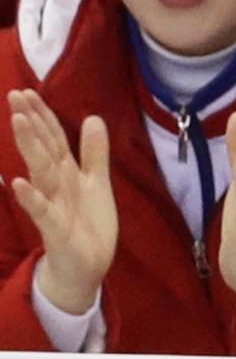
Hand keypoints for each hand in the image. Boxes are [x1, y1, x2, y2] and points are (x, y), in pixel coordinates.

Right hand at [9, 93, 117, 321]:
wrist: (88, 266)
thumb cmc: (87, 223)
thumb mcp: (97, 182)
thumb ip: (94, 153)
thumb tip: (93, 117)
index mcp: (66, 173)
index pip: (53, 139)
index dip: (43, 116)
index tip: (27, 91)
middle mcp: (55, 185)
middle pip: (43, 149)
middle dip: (31, 123)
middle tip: (15, 96)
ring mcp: (53, 205)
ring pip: (41, 172)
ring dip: (31, 148)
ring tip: (20, 122)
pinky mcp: (55, 229)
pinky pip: (41, 211)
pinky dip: (31, 197)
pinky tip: (19, 182)